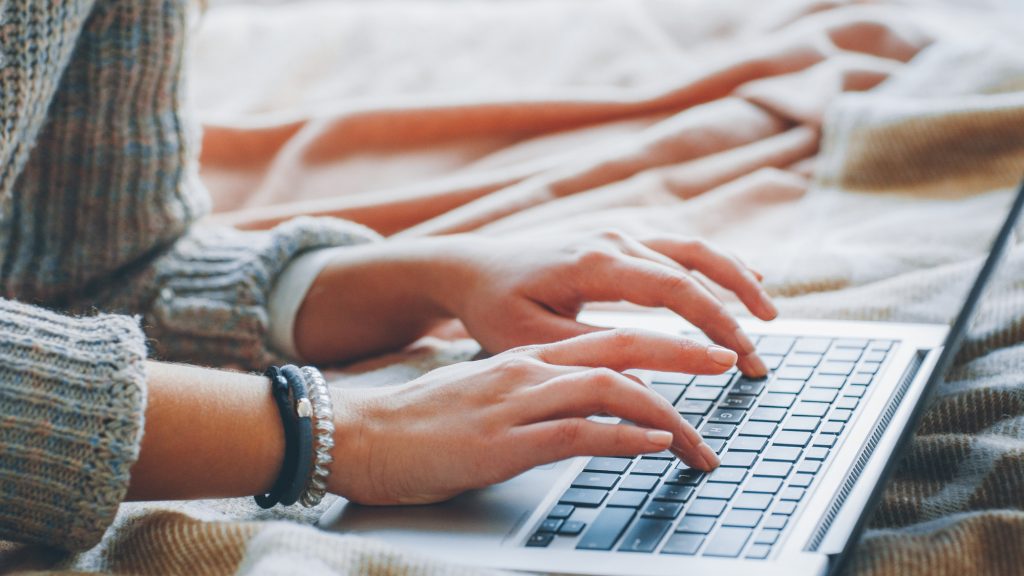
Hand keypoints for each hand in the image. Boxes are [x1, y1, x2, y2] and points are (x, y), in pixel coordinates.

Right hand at [326, 329, 732, 504]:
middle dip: (685, 354)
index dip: (665, 343)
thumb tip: (582, 409)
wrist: (360, 433)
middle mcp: (529, 368)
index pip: (610, 338)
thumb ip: (534, 395)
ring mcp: (517, 401)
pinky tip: (651, 448)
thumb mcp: (486, 395)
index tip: (703, 355)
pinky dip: (624, 439)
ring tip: (701, 441)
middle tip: (730, 363)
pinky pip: (578, 433)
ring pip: (611, 390)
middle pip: (624, 347)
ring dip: (667, 414)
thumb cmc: (420, 421)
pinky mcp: (504, 442)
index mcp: (527, 355)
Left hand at [427, 229, 774, 375]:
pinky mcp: (618, 238)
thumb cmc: (495, 305)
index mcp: (595, 261)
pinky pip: (678, 246)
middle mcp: (613, 238)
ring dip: (735, 279)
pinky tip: (741, 280)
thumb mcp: (532, 341)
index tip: (740, 359)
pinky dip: (714, 265)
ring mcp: (618, 232)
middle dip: (735, 311)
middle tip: (758, 357)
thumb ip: (592, 357)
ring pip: (694, 248)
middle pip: (695, 267)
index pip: (674, 289)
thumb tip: (647, 389)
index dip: (715, 323)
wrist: (470, 267)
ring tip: (769, 314)